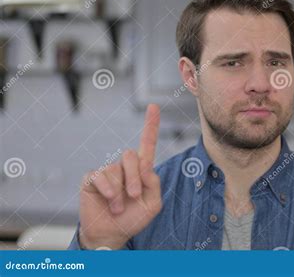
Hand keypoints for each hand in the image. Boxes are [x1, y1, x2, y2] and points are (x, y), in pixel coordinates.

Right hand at [78, 104, 161, 249]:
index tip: (154, 106)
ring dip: (121, 192)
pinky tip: (109, 200)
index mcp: (141, 171)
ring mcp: (107, 172)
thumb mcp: (153, 204)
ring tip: (118, 207)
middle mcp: (124, 167)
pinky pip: (100, 176)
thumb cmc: (133, 218)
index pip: (147, 145)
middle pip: (131, 155)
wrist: (112, 233)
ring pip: (116, 169)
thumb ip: (154, 184)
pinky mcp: (92, 179)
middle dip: (134, 178)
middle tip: (134, 196)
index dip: (150, 126)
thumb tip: (146, 166)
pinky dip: (108, 190)